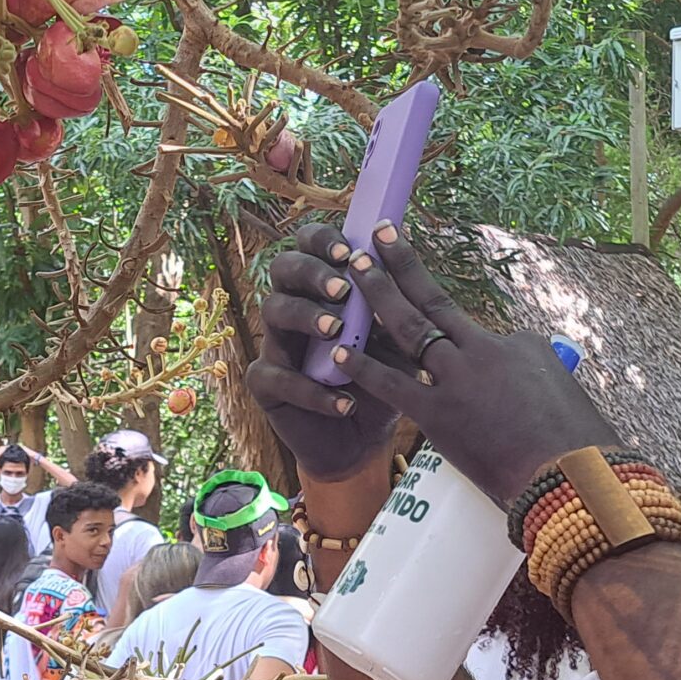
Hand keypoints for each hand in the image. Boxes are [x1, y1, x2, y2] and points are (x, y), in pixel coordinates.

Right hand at [245, 227, 408, 483]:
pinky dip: (312, 390)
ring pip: (273, 310)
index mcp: (323, 289)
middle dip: (312, 272)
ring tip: (337, 333)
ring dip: (307, 317)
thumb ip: (397, 317)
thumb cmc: (380, 384)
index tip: (350, 252)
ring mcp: (276, 342)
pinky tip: (345, 402)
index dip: (324, 240)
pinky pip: (278, 377)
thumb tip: (414, 284)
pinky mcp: (266, 383)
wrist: (362, 439)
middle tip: (343, 290)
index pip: (311, 244)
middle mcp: (294, 307)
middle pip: (284, 267)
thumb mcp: (396, 349)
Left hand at [266, 220, 618, 506]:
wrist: (573, 471)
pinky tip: (340, 354)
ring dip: (379, 301)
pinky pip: (397, 389)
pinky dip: (367, 370)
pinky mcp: (442, 420)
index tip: (392, 243)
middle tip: (369, 238)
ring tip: (351, 275)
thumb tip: (502, 346)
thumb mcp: (551, 379)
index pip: (446, 301)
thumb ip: (518, 357)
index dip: (414, 270)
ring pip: (410, 333)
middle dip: (394, 268)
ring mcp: (456, 384)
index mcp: (502, 344)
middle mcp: (476, 354)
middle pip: (426, 302)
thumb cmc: (572, 433)